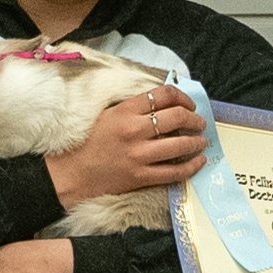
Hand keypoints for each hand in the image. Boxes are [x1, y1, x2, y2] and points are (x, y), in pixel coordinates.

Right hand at [46, 86, 204, 206]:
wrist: (70, 174)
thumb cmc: (88, 143)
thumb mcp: (107, 115)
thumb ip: (133, 108)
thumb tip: (165, 104)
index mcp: (124, 111)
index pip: (162, 95)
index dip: (182, 97)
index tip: (188, 104)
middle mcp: (133, 131)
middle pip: (176, 117)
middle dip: (195, 119)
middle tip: (200, 123)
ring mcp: (138, 155)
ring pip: (180, 144)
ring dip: (196, 142)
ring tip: (201, 141)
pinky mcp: (140, 177)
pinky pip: (174, 172)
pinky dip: (191, 166)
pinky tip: (198, 161)